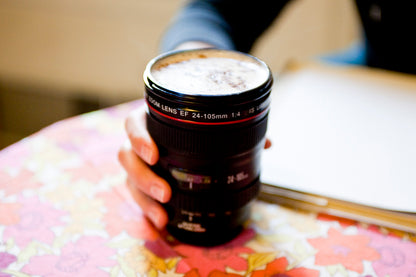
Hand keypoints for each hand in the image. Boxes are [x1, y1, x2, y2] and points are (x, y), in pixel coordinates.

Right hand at [118, 104, 271, 237]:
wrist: (188, 150)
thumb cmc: (198, 135)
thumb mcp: (216, 133)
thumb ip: (238, 135)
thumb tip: (266, 143)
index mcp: (153, 123)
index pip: (134, 123)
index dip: (138, 137)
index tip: (154, 154)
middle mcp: (141, 144)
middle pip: (126, 156)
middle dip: (143, 176)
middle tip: (165, 192)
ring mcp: (138, 166)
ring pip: (130, 180)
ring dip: (144, 199)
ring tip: (163, 214)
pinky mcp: (140, 187)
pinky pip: (137, 199)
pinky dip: (148, 213)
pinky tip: (161, 224)